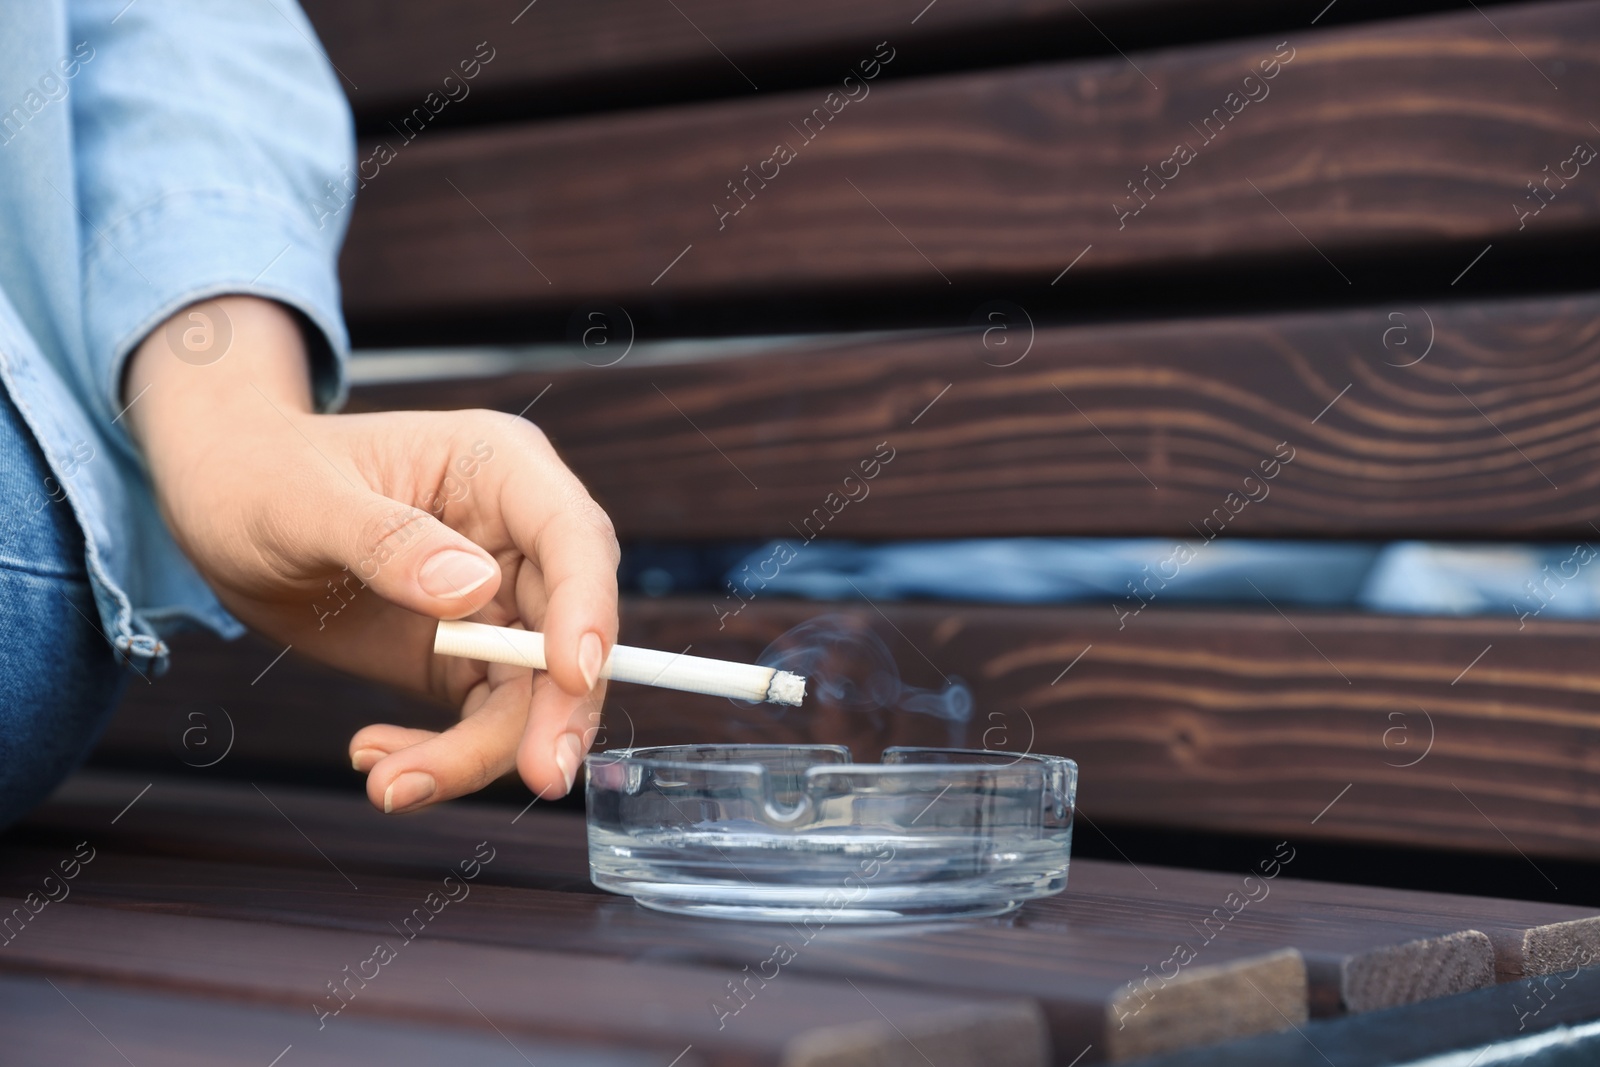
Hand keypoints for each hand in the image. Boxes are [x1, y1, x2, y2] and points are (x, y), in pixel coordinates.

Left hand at [123, 296, 618, 811]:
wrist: (223, 509)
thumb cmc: (262, 475)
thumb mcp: (303, 502)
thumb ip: (386, 541)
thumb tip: (473, 589)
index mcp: (501, 468)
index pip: (574, 536)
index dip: (589, 607)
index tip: (572, 676)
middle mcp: (517, 536)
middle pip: (572, 629)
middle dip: (557, 709)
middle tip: (541, 777)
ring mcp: (497, 601)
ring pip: (533, 693)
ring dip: (479, 754)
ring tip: (390, 786)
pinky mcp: (467, 657)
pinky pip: (485, 721)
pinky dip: (443, 757)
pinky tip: (377, 758)